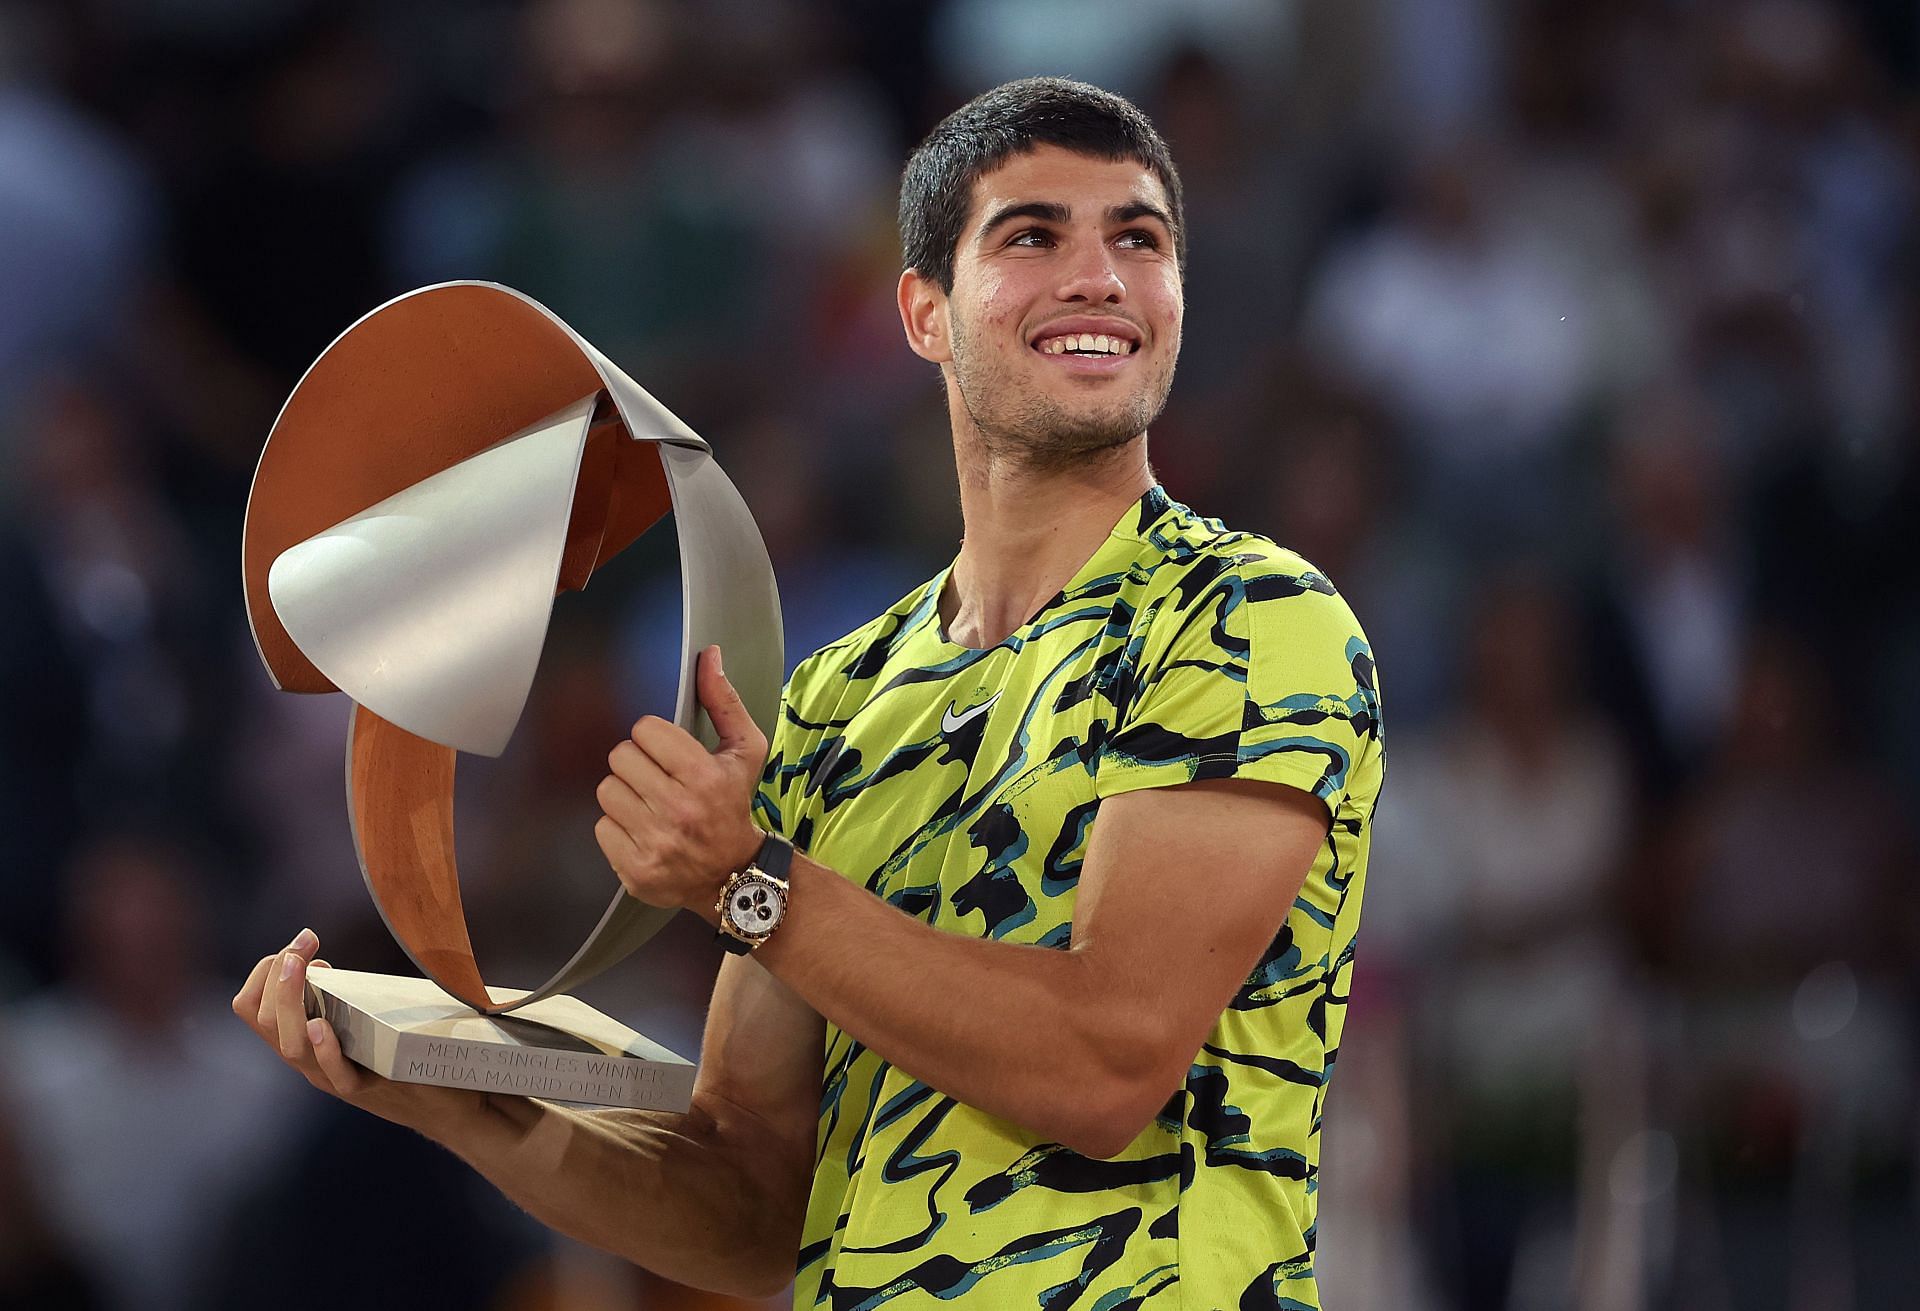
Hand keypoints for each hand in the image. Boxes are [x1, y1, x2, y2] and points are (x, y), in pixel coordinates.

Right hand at [231, 928, 486, 1135]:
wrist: (448, 1105)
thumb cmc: (406, 1053)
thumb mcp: (364, 1015)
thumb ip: (344, 991)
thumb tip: (320, 958)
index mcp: (304, 1040)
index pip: (252, 1007)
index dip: (265, 971)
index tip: (299, 947)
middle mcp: (309, 1061)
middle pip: (264, 1021)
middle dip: (276, 975)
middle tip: (302, 943)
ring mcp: (334, 1077)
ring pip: (291, 1045)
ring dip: (290, 1001)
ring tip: (295, 967)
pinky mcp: (368, 1089)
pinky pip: (334, 1074)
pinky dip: (324, 1049)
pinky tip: (321, 1024)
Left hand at [596, 645, 766, 919]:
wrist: (735, 875)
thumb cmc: (735, 805)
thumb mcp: (744, 751)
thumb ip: (724, 701)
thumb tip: (710, 655)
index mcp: (704, 776)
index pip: (644, 730)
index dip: (654, 738)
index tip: (668, 753)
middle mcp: (679, 810)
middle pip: (620, 758)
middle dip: (636, 765)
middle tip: (657, 779)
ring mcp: (655, 843)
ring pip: (607, 792)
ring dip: (624, 795)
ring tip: (648, 804)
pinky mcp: (636, 869)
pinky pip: (601, 828)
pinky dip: (618, 828)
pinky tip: (642, 830)